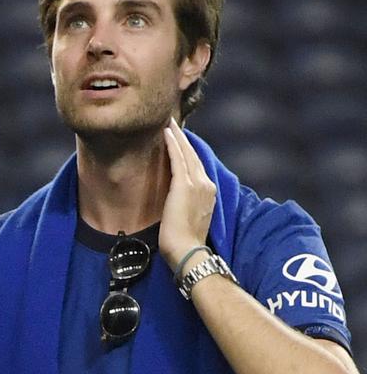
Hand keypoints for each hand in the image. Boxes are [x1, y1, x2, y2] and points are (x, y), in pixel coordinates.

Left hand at [158, 118, 215, 275]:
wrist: (187, 251)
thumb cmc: (184, 240)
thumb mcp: (188, 216)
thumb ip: (186, 202)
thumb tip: (176, 198)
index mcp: (208, 192)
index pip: (196, 165)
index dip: (187, 149)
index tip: (178, 136)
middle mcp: (206, 185)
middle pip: (193, 155)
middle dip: (182, 138)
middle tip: (171, 121)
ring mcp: (197, 184)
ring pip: (186, 153)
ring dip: (177, 136)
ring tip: (167, 122)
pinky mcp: (184, 186)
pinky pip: (178, 159)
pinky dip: (172, 144)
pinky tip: (165, 133)